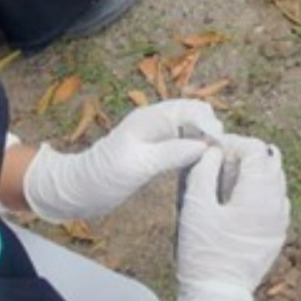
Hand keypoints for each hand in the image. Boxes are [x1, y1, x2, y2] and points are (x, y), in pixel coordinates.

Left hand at [23, 100, 221, 222]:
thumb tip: (204, 146)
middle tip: (224, 154)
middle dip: (212, 128)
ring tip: (220, 159)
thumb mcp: (137, 167)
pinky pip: (185, 144)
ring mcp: (158, 136)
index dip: (209, 123)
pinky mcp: (158, 150)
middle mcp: (156, 122)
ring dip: (207, 139)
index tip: (221, 144)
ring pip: (193, 129)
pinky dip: (198, 150)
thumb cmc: (102, 177)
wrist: (77, 191)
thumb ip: (170, 153)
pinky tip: (204, 166)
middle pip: (196, 115)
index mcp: (150, 118)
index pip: (190, 109)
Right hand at [177, 136, 289, 300]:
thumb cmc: (203, 253)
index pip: (257, 149)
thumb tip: (213, 152)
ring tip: (225, 181)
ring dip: (253, 173)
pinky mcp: (276, 234)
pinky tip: (236, 202)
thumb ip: (203, 172)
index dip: (234, 143)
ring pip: (275, 180)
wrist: (217, 296)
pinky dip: (259, 192)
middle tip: (218, 162)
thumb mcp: (195, 208)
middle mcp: (278, 203)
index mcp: (260, 193)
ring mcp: (281, 220)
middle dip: (246, 155)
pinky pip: (274, 201)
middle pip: (270, 161)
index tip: (213, 149)